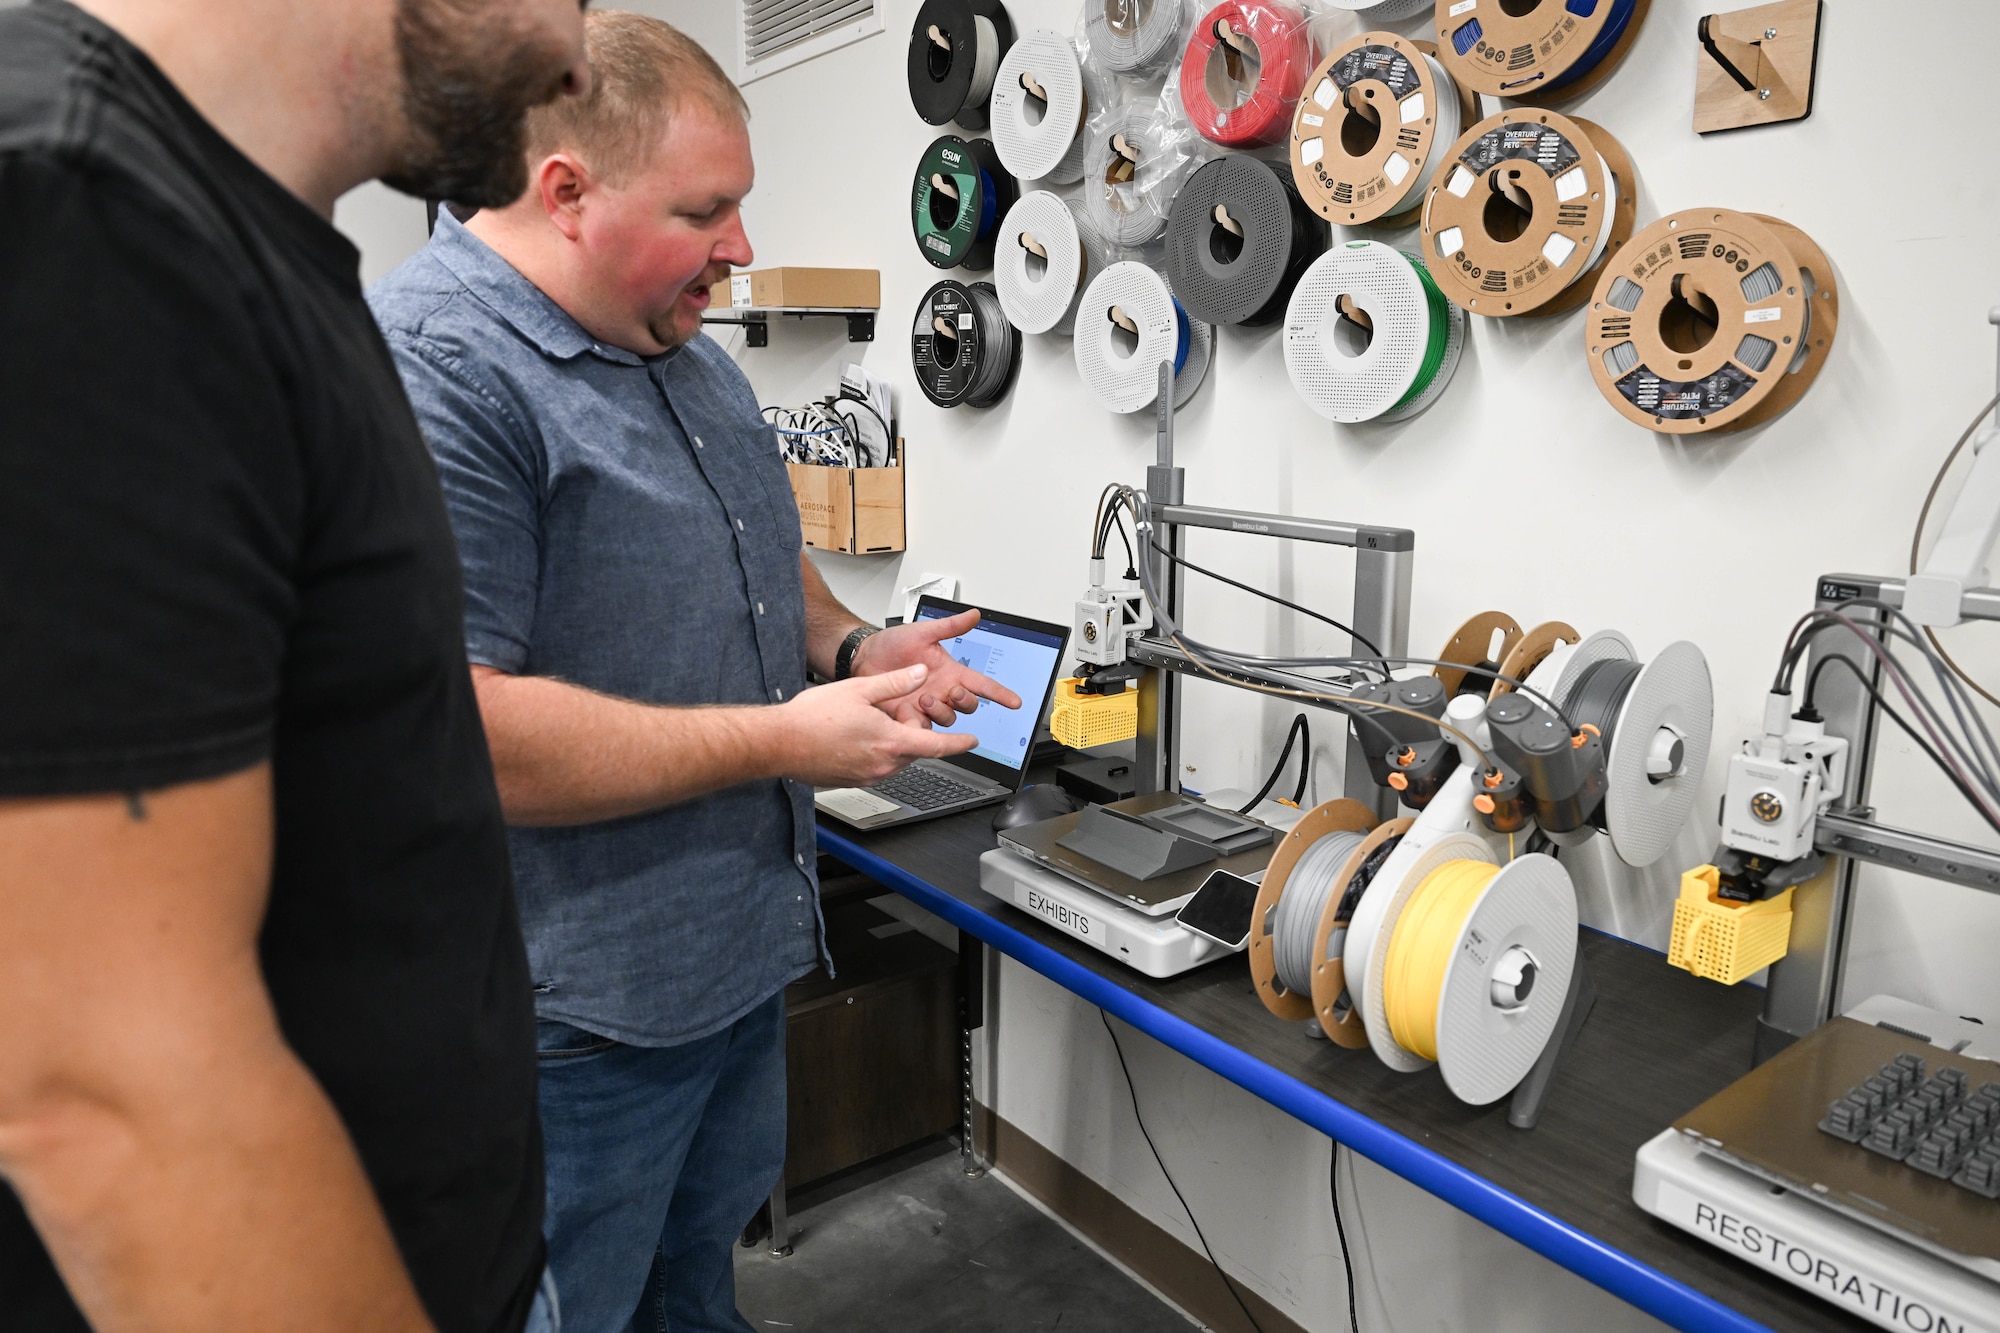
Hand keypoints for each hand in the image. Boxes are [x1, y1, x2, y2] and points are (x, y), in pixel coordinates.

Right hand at [776, 665, 978, 786]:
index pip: (937, 746)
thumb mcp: (859, 689)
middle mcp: (883, 764)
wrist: (779, 743)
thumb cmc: (812, 718)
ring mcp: (867, 776)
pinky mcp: (852, 781)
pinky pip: (875, 768)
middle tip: (905, 718)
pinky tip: (856, 738)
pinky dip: (876, 754)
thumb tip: (919, 673)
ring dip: (896, 745)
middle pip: (915, 752)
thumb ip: (894, 683)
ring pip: (895, 761)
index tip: (973, 742)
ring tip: (876, 725)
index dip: (959, 744)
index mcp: (891, 741)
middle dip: (918, 737)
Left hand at [850, 610, 1023, 725]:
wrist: (863, 657)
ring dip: (940, 711)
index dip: (1000, 693)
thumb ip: (950, 626)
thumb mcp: (923, 632)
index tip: (1015, 702)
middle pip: (968, 705)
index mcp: (950, 672)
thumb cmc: (892, 644)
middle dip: (965, 700)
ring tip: (922, 698)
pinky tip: (910, 712)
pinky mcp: (909, 717)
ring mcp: (926, 706)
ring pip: (948, 719)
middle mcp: (942, 691)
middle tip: (951, 691)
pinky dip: (919, 724)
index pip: (982, 684)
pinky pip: (923, 729)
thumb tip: (974, 615)